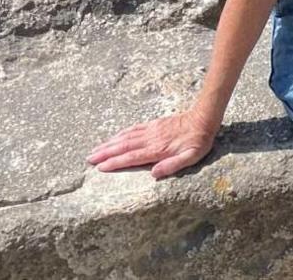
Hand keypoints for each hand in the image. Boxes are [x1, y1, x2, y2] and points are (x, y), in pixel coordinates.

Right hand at [86, 109, 217, 179]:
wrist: (203, 118)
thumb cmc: (198, 142)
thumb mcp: (191, 157)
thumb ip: (173, 165)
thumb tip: (154, 174)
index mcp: (158, 149)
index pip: (131, 157)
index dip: (115, 163)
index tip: (100, 168)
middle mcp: (151, 139)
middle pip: (123, 146)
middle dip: (105, 153)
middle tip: (88, 159)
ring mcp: (150, 130)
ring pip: (125, 137)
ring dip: (109, 144)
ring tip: (95, 150)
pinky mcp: (153, 124)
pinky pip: (133, 129)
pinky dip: (120, 134)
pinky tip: (113, 138)